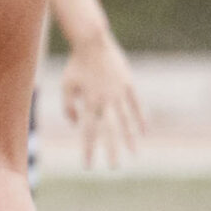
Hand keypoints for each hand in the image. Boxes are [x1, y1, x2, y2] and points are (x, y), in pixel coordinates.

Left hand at [58, 31, 144, 169]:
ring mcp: (119, 94)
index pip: (88, 132)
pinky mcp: (129, 86)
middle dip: (111, 151)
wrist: (92, 42)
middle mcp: (105, 101)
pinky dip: (140, 119)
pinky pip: (135, 106)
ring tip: (133, 154)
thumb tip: (77, 125)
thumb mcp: (66, 86)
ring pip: (125, 121)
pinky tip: (144, 132)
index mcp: (88, 102)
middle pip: (109, 131)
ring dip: (129, 139)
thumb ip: (69, 107)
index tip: (88, 166)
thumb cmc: (76, 65)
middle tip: (114, 168)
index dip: (88, 150)